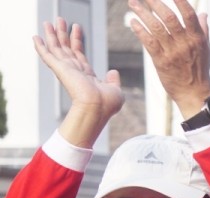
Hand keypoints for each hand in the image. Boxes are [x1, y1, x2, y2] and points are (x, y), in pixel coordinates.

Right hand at [33, 18, 123, 146]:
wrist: (97, 108)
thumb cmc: (107, 104)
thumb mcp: (114, 89)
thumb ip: (113, 80)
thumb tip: (113, 72)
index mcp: (86, 76)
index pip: (79, 54)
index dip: (77, 40)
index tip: (77, 27)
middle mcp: (74, 71)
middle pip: (66, 48)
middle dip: (63, 33)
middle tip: (60, 20)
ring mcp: (66, 70)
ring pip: (56, 48)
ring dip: (53, 34)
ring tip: (49, 22)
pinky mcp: (59, 69)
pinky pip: (47, 55)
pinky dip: (41, 46)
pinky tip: (35, 37)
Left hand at [128, 0, 209, 117]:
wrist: (194, 94)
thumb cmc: (200, 71)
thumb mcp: (206, 49)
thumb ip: (203, 30)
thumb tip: (203, 13)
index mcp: (197, 39)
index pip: (188, 14)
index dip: (179, 1)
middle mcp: (185, 44)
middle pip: (169, 17)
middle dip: (155, 3)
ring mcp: (173, 52)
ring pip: (156, 27)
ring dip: (143, 13)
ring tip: (133, 3)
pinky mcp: (161, 61)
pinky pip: (148, 42)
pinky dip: (139, 30)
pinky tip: (132, 22)